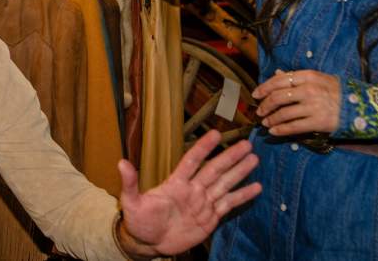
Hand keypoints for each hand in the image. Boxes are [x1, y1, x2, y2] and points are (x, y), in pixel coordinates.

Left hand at [117, 132, 260, 257]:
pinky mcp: (210, 218)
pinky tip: (256, 187)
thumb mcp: (132, 203)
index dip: (203, 147)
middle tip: (246, 144)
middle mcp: (193, 189)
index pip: (192, 160)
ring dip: (239, 171)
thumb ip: (130, 183)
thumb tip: (121, 162)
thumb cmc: (139, 220)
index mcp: (176, 182)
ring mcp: (203, 202)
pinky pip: (229, 204)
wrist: (149, 243)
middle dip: (230, 157)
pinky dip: (242, 196)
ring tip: (254, 158)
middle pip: (215, 169)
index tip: (216, 133)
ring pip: (224, 183)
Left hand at [252, 69, 340, 136]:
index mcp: (307, 76)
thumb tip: (277, 74)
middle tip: (259, 111)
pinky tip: (274, 131)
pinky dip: (281, 129)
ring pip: (284, 113)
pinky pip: (294, 127)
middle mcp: (308, 89)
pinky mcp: (318, 122)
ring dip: (271, 119)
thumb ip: (296, 77)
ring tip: (266, 123)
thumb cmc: (336, 90)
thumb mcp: (318, 78)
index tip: (256, 94)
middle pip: (278, 97)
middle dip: (265, 105)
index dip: (264, 88)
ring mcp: (313, 106)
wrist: (360, 106)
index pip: (279, 80)